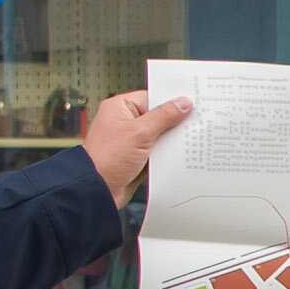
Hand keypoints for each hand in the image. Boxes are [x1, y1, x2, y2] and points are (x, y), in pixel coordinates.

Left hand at [82, 90, 198, 201]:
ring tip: (184, 142)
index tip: (190, 104)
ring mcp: (130, 141)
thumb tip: (181, 103)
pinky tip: (176, 156)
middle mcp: (124, 122)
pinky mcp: (136, 158)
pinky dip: (165, 155)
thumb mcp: (139, 132)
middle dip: (173, 123)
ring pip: (158, 135)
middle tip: (192, 124)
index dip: (171, 101)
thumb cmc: (106, 159)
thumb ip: (163, 116)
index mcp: (120, 108)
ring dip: (170, 141)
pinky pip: (156, 152)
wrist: (97, 191)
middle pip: (157, 116)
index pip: (152, 97)